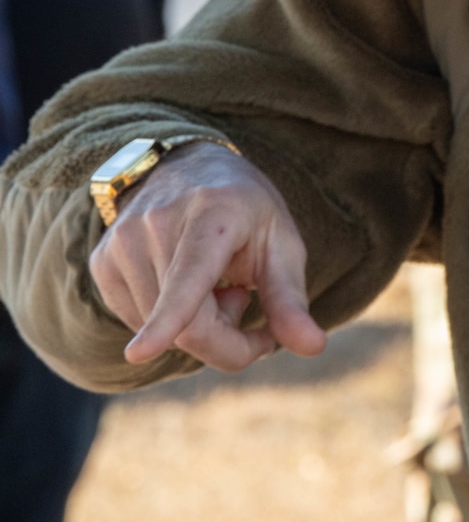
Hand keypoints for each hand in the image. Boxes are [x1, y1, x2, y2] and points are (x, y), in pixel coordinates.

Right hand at [88, 141, 327, 370]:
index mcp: (213, 214)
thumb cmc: (246, 212)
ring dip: (197, 328)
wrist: (189, 167)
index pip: (189, 276)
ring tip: (217, 284)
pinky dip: (167, 321)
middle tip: (251, 310)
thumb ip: (290, 300)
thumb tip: (314, 348)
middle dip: (227, 341)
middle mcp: (158, 224)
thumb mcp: (281, 244)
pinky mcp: (101, 262)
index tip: (140, 353)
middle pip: (185, 325)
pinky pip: (138, 321)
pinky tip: (185, 286)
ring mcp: (122, 242)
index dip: (168, 320)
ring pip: (159, 331)